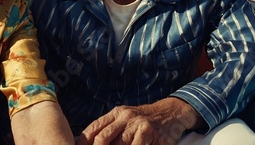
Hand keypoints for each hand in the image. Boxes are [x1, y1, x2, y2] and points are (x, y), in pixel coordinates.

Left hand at [76, 98, 204, 144]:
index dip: (83, 142)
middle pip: (103, 138)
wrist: (171, 112)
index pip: (94, 128)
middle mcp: (125, 117)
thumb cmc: (144, 121)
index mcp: (116, 113)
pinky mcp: (150, 133)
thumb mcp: (126, 119)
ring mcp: (138, 125)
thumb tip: (90, 141)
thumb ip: (110, 129)